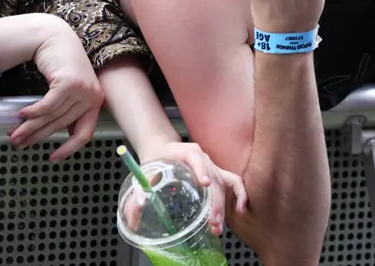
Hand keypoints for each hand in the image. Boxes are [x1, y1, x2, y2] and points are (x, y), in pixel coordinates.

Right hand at [11, 18, 103, 160]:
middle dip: (38, 136)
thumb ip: (68, 109)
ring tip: (14, 133)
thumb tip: (55, 134)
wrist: (56, 37)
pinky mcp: (69, 83)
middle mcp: (92, 97)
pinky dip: (33, 112)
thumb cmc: (62, 65)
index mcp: (95, 102)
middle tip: (19, 143)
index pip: (85, 133)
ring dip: (30, 126)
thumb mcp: (70, 89)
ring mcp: (82, 90)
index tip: (53, 158)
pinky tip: (21, 115)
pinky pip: (47, 105)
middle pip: (61, 125)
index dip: (69, 148)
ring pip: (52, 116)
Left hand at [122, 142, 247, 235]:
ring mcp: (212, 165)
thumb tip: (133, 217)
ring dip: (223, 205)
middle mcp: (203, 157)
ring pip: (224, 183)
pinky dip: (240, 194)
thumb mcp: (145, 172)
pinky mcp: (217, 174)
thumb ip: (138, 194)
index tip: (204, 183)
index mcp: (186, 151)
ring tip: (217, 225)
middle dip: (215, 202)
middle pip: (213, 177)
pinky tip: (242, 209)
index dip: (201, 170)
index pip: (196, 158)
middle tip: (211, 222)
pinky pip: (233, 182)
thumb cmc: (154, 160)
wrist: (161, 148)